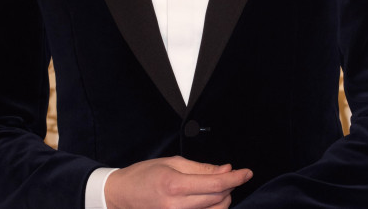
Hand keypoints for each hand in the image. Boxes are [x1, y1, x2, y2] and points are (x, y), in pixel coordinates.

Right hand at [104, 155, 252, 208]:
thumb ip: (201, 168)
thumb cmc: (143, 175)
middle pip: (218, 201)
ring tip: (219, 188)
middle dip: (230, 187)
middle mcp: (176, 207)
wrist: (120, 195)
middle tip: (231, 176)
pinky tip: (210, 201)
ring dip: (223, 200)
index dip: (236, 178)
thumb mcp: (172, 163)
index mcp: (175, 185)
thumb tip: (226, 170)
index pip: (215, 185)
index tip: (247, 172)